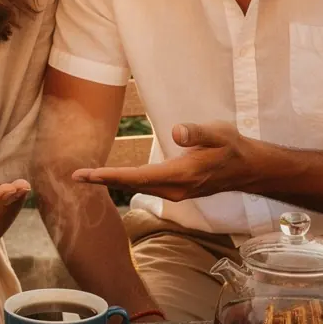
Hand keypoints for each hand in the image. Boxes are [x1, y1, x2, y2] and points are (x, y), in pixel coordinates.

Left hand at [72, 121, 261, 201]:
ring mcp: (175, 192)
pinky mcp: (175, 189)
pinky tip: (112, 177)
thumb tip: (177, 131)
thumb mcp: (220, 134)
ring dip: (111, 182)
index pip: (138, 177)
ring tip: (86, 176)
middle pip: (131, 185)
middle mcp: (175, 188)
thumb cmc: (233, 147)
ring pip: (136, 187)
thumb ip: (198, 133)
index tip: (87, 175)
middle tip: (74, 176)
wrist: (248, 169)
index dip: (110, 176)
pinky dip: (124, 182)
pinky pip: (144, 186)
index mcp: (181, 174)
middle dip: (103, 180)